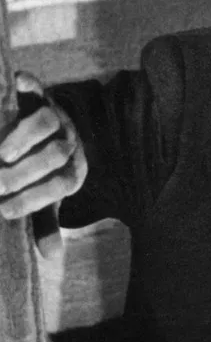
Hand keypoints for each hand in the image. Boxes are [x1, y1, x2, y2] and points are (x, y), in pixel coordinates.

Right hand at [0, 73, 86, 219]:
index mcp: (73, 167)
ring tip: (1, 154)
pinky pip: (33, 86)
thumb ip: (43, 221)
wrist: (48, 126)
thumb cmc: (42, 170)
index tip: (4, 210)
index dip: (36, 198)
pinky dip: (23, 84)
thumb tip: (52, 256)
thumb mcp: (44, 196)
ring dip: (24, 137)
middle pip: (58, 153)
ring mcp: (54, 114)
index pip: (62, 183)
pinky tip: (11, 86)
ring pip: (48, 121)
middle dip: (28, 171)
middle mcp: (68, 140)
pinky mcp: (36, 92)